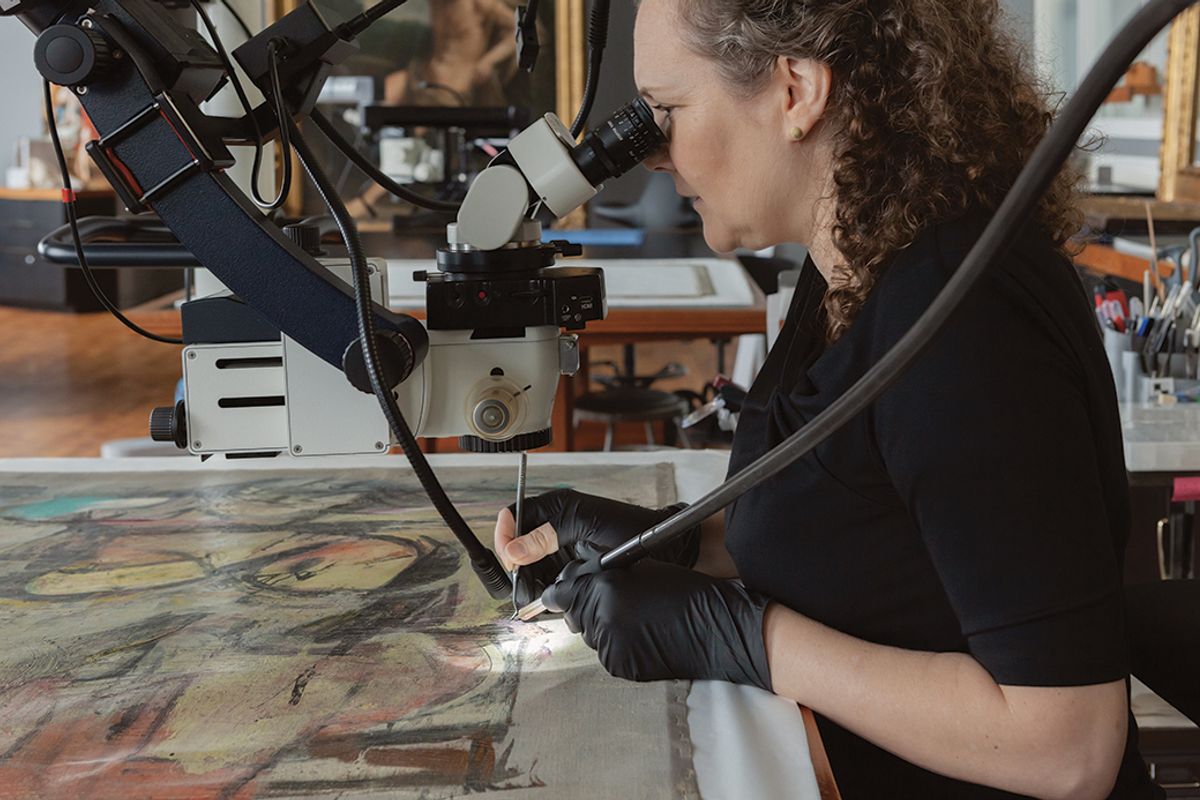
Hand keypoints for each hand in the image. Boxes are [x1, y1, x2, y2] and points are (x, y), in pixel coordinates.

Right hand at [493, 490, 697, 602]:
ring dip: (529, 581)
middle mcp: (555, 525)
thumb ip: (549, 534)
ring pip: (528, 566)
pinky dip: (544, 590)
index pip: (514, 515)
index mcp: (557, 507)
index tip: (510, 559)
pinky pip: (545, 579)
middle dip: (516, 565)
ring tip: (536, 594)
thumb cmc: (633, 530)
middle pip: (516, 544)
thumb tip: (515, 550)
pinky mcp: (569, 567)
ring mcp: (561, 547)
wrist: (665, 550)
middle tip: (523, 583)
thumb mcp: (587, 527)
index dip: (506, 536)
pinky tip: (550, 597)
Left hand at [543, 559, 772, 688]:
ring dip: (602, 626)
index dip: (561, 591)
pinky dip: (617, 644)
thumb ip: (604, 572)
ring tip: (634, 618)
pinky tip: (641, 635)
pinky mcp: (622, 667)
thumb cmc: (687, 592)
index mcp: (606, 590)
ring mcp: (612, 648)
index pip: (562, 593)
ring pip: (591, 635)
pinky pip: (608, 652)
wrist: (717, 629)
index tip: (560, 593)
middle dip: (583, 608)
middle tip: (608, 602)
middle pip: (573, 616)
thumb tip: (576, 575)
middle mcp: (604, 620)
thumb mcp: (641, 568)